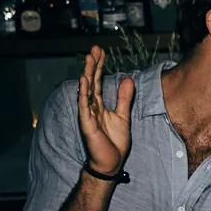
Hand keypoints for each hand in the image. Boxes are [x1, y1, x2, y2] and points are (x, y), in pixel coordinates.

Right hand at [77, 45, 133, 174]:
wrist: (111, 162)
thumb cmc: (114, 142)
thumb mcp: (123, 116)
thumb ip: (124, 98)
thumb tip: (127, 79)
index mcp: (99, 105)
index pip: (99, 81)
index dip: (100, 66)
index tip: (101, 52)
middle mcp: (91, 107)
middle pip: (91, 82)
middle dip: (93, 65)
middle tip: (95, 48)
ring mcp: (87, 115)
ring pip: (86, 91)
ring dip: (87, 74)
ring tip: (89, 59)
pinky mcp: (86, 124)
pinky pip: (84, 106)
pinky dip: (84, 93)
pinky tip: (84, 81)